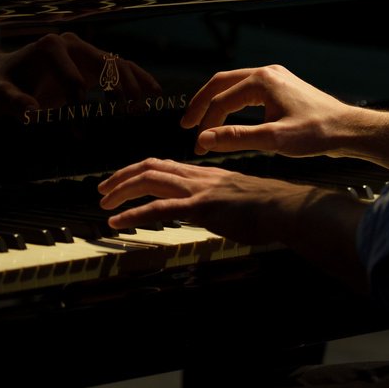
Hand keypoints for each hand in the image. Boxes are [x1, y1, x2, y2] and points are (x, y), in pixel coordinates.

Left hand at [0, 33, 161, 115]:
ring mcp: (86, 51)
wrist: (10, 74)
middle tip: (130, 112)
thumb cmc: (6, 83)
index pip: (73, 77)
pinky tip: (154, 93)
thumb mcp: (2, 92)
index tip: (79, 130)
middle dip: (120, 88)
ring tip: (143, 108)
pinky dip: (138, 80)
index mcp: (53, 47)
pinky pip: (121, 68)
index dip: (78, 105)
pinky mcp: (94, 63)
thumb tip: (31, 110)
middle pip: (105, 63)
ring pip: (118, 64)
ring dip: (134, 85)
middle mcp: (73, 44)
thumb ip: (13, 101)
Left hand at [98, 157, 311, 242]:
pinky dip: (134, 213)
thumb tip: (211, 213)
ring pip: (149, 180)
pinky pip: (159, 208)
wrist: (286, 208)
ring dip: (121, 191)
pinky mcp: (201, 207)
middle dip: (121, 177)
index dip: (139, 171)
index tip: (122, 182)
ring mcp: (198, 190)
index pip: (164, 165)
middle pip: (150, 167)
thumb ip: (218, 203)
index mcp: (205, 174)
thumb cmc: (269, 209)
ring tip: (104, 203)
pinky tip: (117, 222)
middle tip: (102, 191)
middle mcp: (198, 176)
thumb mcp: (237, 201)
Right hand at [181, 64, 357, 156]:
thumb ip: (236, 139)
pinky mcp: (282, 87)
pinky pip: (248, 91)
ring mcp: (275, 78)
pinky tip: (229, 119)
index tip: (198, 146)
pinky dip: (233, 104)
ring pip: (234, 86)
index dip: (205, 125)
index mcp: (262, 81)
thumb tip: (205, 140)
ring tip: (202, 123)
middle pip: (221, 84)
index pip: (221, 101)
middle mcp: (267, 73)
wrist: (348, 129)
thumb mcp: (273, 139)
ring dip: (216, 104)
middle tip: (186, 124)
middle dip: (202, 105)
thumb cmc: (317, 133)